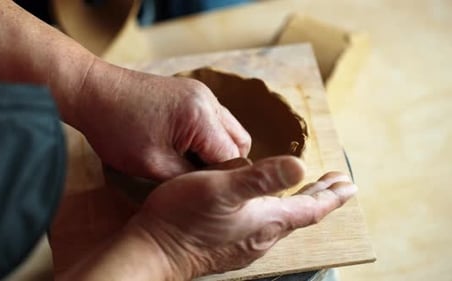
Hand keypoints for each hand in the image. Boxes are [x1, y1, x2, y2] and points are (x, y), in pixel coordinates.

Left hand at [73, 60, 250, 180]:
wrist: (93, 91)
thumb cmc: (115, 128)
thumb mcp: (152, 165)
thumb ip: (187, 178)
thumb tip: (209, 187)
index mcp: (201, 117)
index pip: (233, 158)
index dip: (221, 181)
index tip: (206, 195)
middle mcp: (209, 100)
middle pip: (239, 142)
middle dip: (225, 165)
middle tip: (199, 181)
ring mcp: (201, 93)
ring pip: (228, 130)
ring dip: (216, 150)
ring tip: (190, 166)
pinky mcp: (192, 92)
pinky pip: (213, 120)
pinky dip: (206, 137)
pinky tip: (184, 149)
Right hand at [125, 156, 356, 278]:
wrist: (154, 251)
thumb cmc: (184, 217)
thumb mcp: (222, 188)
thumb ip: (261, 178)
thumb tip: (301, 166)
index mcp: (267, 219)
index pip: (311, 207)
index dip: (331, 194)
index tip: (350, 184)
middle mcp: (262, 236)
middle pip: (301, 215)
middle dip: (321, 197)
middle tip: (338, 185)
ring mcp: (246, 244)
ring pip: (284, 221)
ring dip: (301, 204)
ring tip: (309, 192)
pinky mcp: (230, 246)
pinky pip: (265, 227)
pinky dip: (278, 212)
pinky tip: (266, 209)